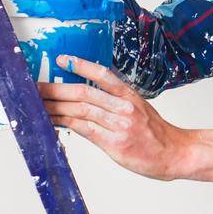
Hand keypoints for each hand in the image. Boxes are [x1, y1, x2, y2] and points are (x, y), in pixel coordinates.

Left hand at [39, 55, 193, 180]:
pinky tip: (53, 120)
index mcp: (130, 96)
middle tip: (36, 86)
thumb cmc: (157, 134)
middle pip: (84, 93)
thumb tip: (87, 101)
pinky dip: (66, 123)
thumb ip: (116, 104)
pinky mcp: (114, 143)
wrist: (175, 153)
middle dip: (56, 88)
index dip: (82, 65)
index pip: (103, 75)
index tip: (63, 59)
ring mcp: (119, 125)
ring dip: (55, 106)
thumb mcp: (140, 110)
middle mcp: (124, 107)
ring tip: (38, 103)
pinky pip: (84, 129)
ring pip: (80, 110)